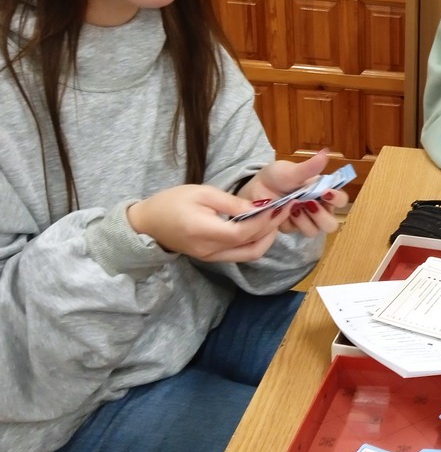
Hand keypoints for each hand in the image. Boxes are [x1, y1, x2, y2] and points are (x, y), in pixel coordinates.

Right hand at [127, 184, 290, 261]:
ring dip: (266, 238)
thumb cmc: (172, 202)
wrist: (146, 224)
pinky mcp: (212, 258)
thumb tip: (259, 207)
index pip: (245, 232)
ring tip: (274, 217)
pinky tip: (259, 225)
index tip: (280, 204)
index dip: (266, 220)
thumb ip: (232, 203)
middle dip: (272, 230)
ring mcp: (212, 258)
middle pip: (252, 248)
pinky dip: (254, 242)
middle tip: (283, 210)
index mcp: (205, 232)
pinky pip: (240, 255)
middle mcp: (211, 251)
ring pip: (249, 255)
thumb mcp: (202, 193)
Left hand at [239, 150, 347, 237]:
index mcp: (323, 193)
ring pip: (314, 231)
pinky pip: (296, 232)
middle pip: (331, 224)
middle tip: (308, 204)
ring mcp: (305, 221)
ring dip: (304, 220)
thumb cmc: (276, 177)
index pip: (341, 200)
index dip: (337, 199)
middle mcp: (318, 209)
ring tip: (291, 206)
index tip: (326, 192)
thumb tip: (326, 152)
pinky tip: (282, 211)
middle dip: (321, 216)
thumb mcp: (291, 171)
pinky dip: (289, 222)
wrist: (254, 190)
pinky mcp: (292, 228)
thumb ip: (309, 167)